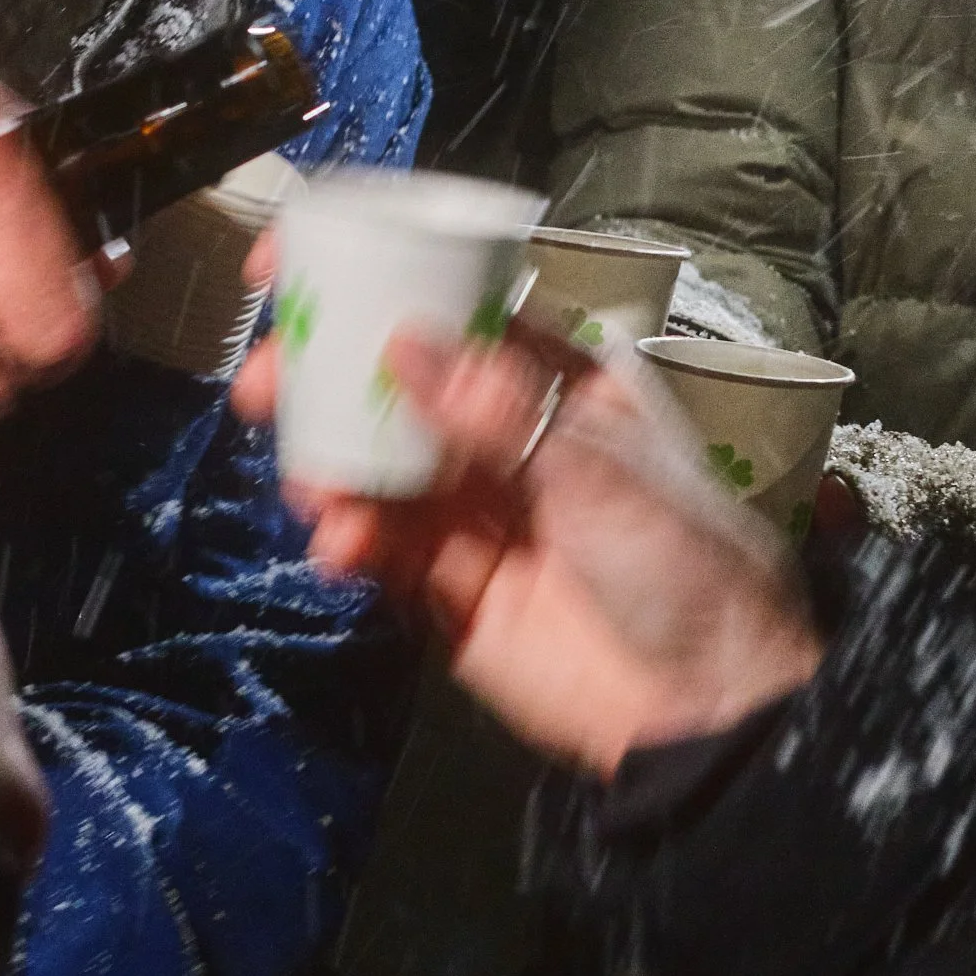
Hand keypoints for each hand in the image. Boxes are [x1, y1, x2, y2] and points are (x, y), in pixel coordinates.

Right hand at [233, 320, 820, 775]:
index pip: (456, 312)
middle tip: (269, 385)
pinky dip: (349, 538)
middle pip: (396, 386)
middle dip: (327, 378)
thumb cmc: (684, 565)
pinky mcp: (447, 586)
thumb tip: (403, 344)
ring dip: (329, 463)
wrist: (706, 709)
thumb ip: (496, 411)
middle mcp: (506, 436)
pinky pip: (381, 547)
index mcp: (557, 383)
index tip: (295, 266)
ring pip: (375, 464)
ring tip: (311, 484)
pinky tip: (340, 543)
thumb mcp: (598, 472)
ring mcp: (473, 510)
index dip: (381, 283)